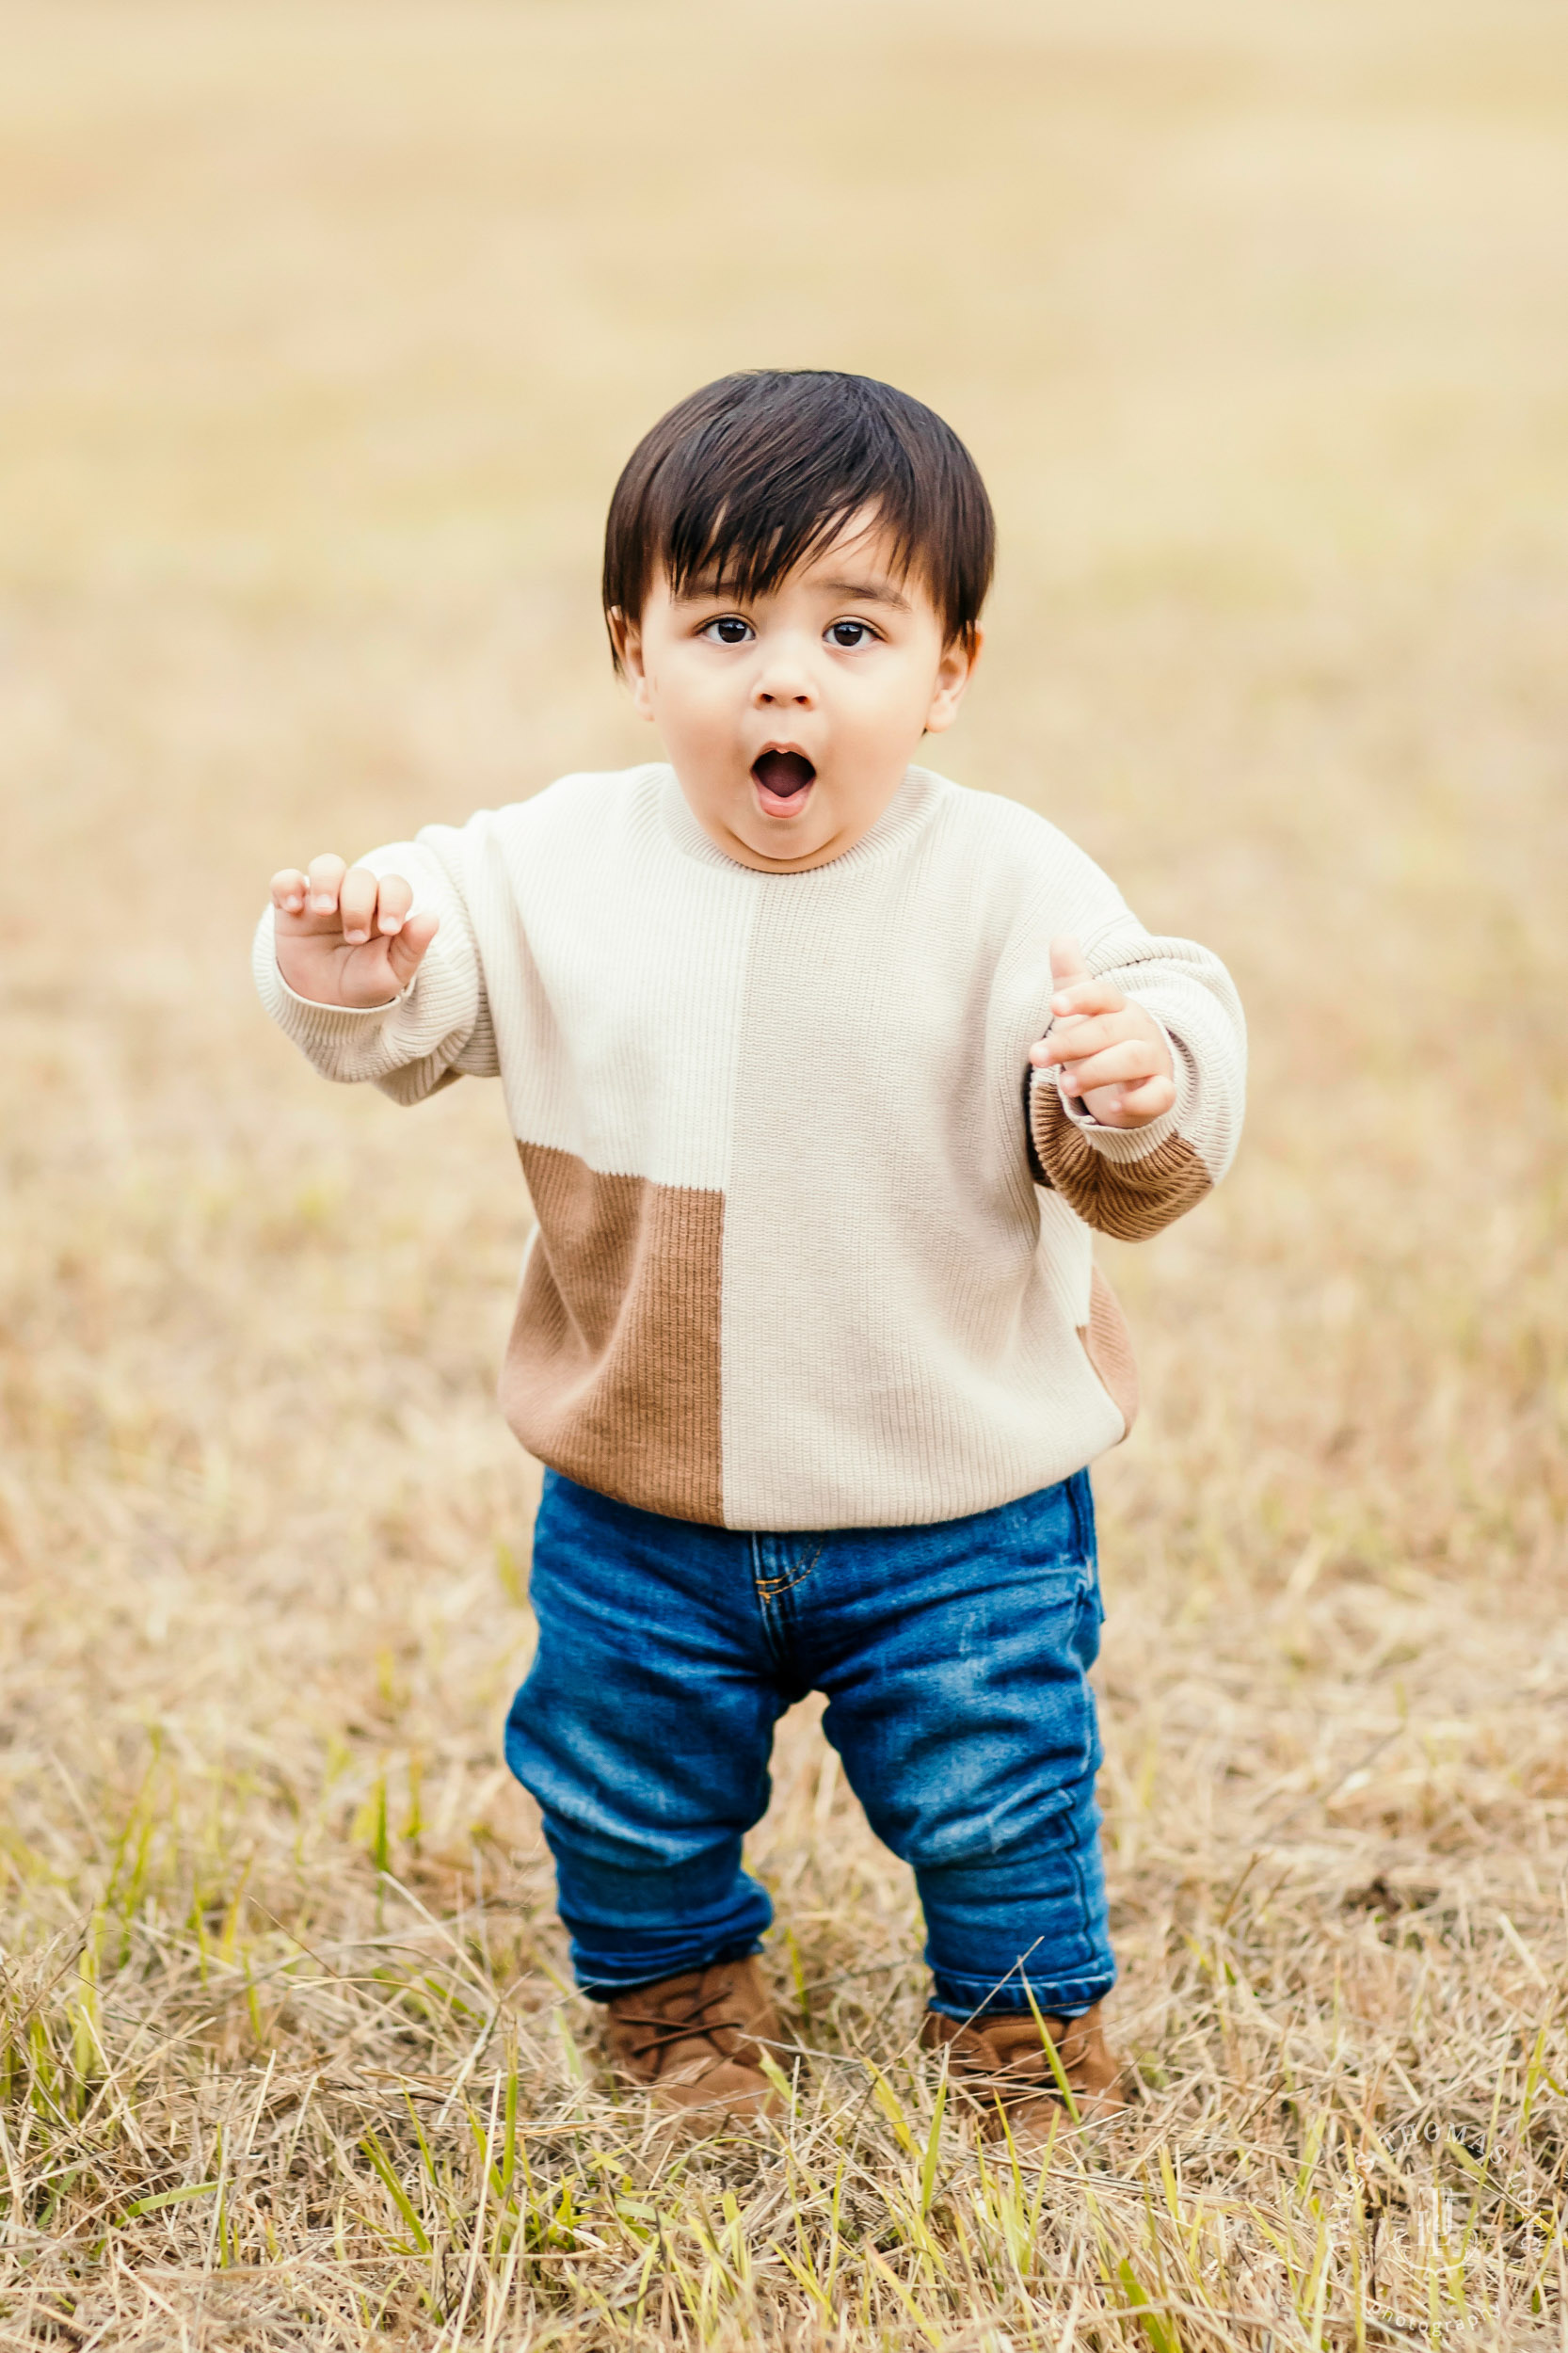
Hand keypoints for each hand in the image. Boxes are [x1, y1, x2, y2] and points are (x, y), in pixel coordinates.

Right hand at [269, 854, 438, 1008]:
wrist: (324, 1004)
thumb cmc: (364, 985)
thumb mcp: (391, 974)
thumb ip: (412, 947)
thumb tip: (432, 917)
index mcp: (383, 909)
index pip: (394, 886)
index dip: (394, 900)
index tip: (390, 929)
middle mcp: (354, 897)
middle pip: (361, 876)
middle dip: (359, 904)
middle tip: (356, 938)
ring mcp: (321, 898)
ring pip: (326, 865)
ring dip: (328, 882)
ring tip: (325, 911)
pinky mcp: (289, 906)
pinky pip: (285, 880)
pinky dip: (288, 885)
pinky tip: (294, 908)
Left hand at [1029, 935, 1175, 1128]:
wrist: (1136, 1079)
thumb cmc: (1103, 1040)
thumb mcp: (1084, 1010)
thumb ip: (1071, 978)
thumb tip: (1062, 936)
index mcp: (1117, 1007)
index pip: (1102, 995)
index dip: (1079, 997)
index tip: (1053, 1006)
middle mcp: (1138, 1029)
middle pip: (1107, 1030)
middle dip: (1070, 1043)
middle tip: (1036, 1056)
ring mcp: (1154, 1060)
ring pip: (1131, 1059)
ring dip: (1096, 1071)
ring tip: (1063, 1085)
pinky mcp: (1161, 1092)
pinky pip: (1159, 1095)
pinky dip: (1138, 1101)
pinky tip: (1114, 1108)